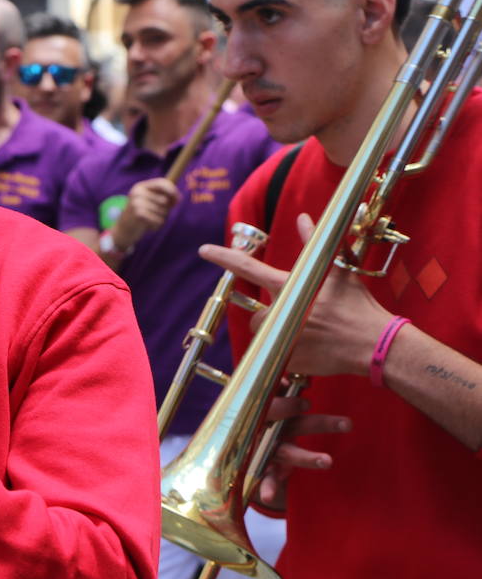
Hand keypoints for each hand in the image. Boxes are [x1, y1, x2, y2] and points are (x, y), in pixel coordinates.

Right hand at [111, 177, 179, 251]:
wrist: (122, 229)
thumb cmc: (140, 214)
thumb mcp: (148, 201)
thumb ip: (163, 197)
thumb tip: (178, 198)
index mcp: (141, 186)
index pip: (162, 183)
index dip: (173, 191)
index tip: (178, 200)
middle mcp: (138, 192)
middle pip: (165, 200)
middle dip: (166, 210)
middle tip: (155, 214)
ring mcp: (137, 203)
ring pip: (163, 211)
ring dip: (161, 219)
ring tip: (150, 220)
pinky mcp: (138, 214)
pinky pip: (159, 220)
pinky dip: (157, 225)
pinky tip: (148, 226)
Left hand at [197, 213, 391, 375]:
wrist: (376, 344)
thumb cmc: (357, 307)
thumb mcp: (337, 272)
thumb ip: (314, 244)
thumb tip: (303, 218)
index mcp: (291, 287)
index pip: (249, 267)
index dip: (223, 257)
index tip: (203, 250)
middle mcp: (283, 311)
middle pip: (256, 315)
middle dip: (271, 316)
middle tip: (300, 318)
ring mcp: (285, 337)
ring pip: (264, 335)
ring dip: (277, 334)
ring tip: (306, 334)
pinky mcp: (289, 361)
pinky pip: (274, 356)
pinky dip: (286, 353)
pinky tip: (309, 349)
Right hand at [252, 391, 351, 510]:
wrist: (235, 443)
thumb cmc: (261, 418)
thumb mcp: (269, 404)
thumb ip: (279, 392)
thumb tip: (295, 381)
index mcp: (266, 411)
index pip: (275, 405)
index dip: (288, 405)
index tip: (308, 402)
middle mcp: (265, 429)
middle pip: (293, 426)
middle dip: (318, 424)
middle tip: (346, 424)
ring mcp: (265, 450)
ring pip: (287, 453)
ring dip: (308, 458)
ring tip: (329, 462)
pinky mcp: (267, 469)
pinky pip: (267, 479)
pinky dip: (267, 488)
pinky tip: (267, 498)